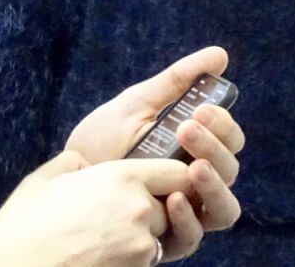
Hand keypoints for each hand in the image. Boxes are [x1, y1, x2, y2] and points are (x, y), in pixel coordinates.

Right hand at [0, 150, 187, 266]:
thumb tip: (88, 166)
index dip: (170, 176)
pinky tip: (100, 252)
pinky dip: (131, 256)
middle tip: (117, 211)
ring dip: (143, 234)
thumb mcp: (45, 178)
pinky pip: (147, 260)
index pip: (178, 172)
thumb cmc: (25, 226)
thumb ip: (76, 162)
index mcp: (121, 177)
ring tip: (103, 235)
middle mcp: (140, 210)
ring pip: (160, 235)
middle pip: (172, 205)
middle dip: (154, 206)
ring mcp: (141, 247)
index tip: (153, 181)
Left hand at [63, 47, 244, 260]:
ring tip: (195, 167)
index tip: (202, 109)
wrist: (64, 176)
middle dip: (215, 146)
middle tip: (188, 128)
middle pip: (230, 170)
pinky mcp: (165, 240)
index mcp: (195, 149)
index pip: (228, 140)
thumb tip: (220, 54)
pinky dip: (188, 218)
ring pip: (224, 209)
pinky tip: (173, 197)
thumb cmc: (101, 139)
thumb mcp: (136, 104)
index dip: (223, 125)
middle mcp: (196, 182)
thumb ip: (177, 81)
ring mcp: (184, 212)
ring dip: (215, 185)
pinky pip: (192, 237)